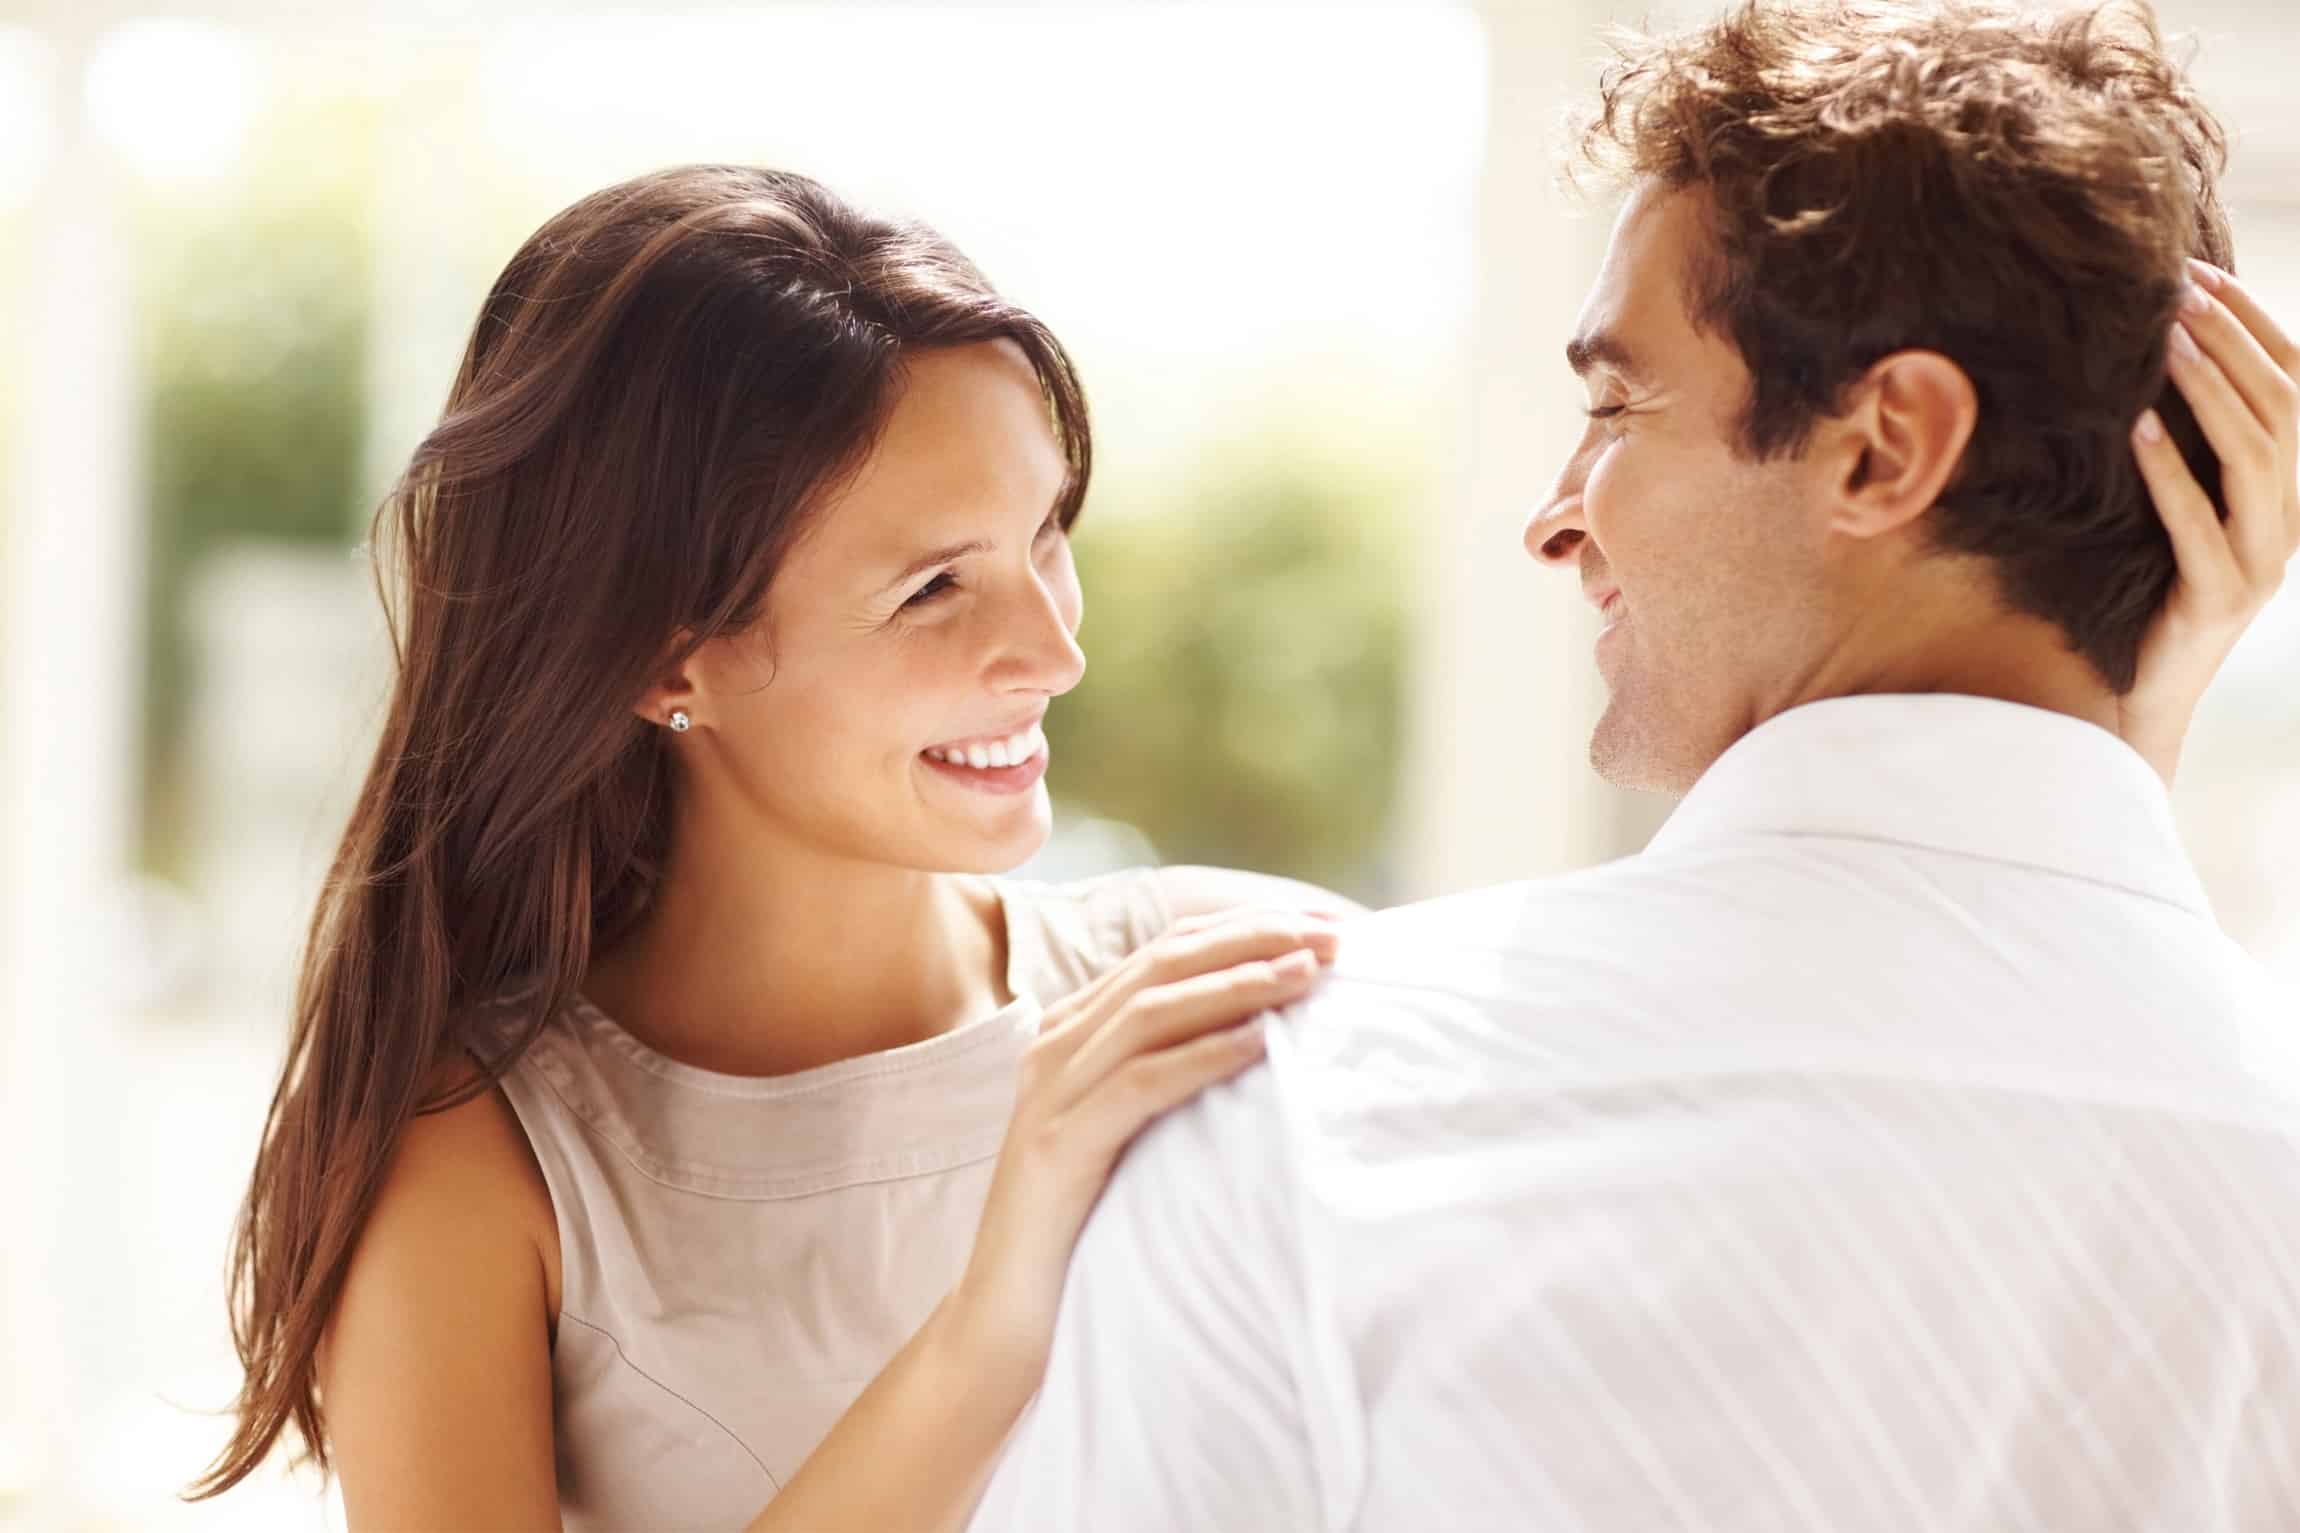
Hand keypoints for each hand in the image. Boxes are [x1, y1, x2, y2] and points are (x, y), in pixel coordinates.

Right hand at [940, 911, 1337, 1396]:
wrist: (1003, 1317)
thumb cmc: (1085, 1225)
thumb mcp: (1131, 1130)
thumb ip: (1171, 1074)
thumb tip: (1271, 1033)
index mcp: (1072, 1030)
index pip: (1167, 948)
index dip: (1248, 926)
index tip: (1327, 924)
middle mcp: (1055, 1045)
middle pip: (1163, 961)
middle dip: (1254, 939)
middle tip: (1332, 937)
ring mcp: (1050, 1092)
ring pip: (1152, 1009)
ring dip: (1238, 984)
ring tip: (1307, 975)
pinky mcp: (1056, 1146)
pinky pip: (1139, 1084)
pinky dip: (1204, 1056)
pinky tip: (1260, 1043)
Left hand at [2121, 260, 2299, 783]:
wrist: (2138, 690)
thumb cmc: (2146, 584)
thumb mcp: (2172, 499)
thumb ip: (2181, 436)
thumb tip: (2146, 348)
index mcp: (2291, 487)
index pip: (2294, 386)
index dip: (2254, 325)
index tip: (2201, 272)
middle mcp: (2293, 517)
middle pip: (2281, 411)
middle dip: (2233, 344)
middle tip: (2180, 294)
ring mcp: (2266, 559)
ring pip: (2257, 458)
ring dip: (2210, 393)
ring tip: (2163, 344)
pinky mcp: (2223, 595)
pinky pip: (2200, 522)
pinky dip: (2170, 470)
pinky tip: (2135, 427)